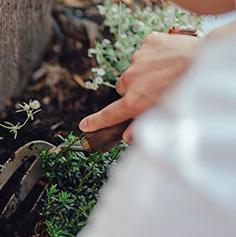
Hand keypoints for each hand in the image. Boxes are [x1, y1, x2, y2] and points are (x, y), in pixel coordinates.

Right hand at [80, 33, 201, 142]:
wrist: (209, 60)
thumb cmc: (190, 90)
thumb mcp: (167, 114)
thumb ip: (143, 126)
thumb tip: (128, 137)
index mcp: (134, 102)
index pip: (109, 115)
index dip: (95, 122)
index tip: (83, 126)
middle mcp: (131, 80)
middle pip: (123, 88)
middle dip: (134, 90)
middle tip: (155, 90)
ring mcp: (138, 60)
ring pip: (135, 69)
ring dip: (146, 72)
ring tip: (167, 72)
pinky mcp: (148, 43)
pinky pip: (145, 51)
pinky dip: (154, 55)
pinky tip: (169, 58)